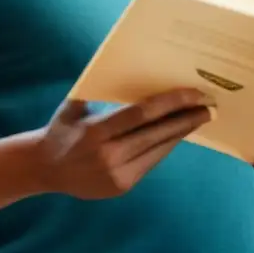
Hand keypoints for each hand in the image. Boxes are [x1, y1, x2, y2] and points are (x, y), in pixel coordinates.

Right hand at [34, 88, 212, 199]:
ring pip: (157, 150)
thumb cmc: (63, 128)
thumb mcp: (75, 105)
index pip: (142, 114)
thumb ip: (99, 90)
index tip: (194, 94)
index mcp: (96, 131)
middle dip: (186, 119)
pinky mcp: (121, 187)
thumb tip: (128, 65)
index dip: (171, 104)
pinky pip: (150, 163)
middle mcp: (108, 155)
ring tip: (199, 118)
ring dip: (180, 133)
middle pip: (156, 134)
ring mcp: (116, 175)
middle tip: (208, 106)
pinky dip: (164, 147)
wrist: (44, 169)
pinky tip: (176, 134)